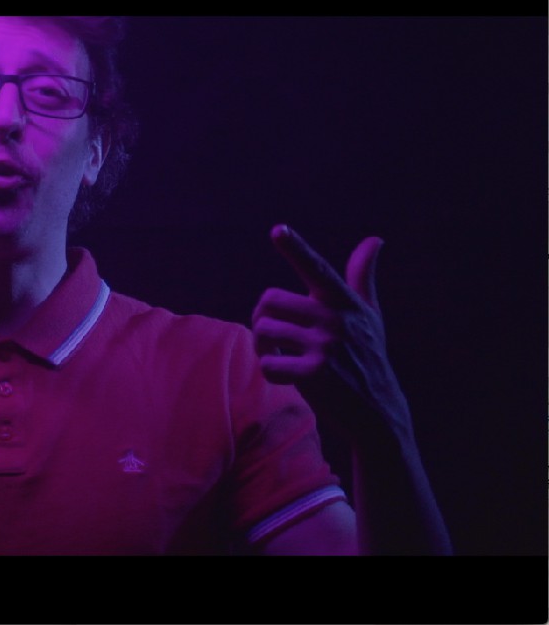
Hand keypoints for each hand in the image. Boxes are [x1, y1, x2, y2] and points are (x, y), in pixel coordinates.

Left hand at [251, 225, 411, 441]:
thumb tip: (375, 239)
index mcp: (344, 302)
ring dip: (263, 346)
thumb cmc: (367, 357)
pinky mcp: (315, 373)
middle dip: (262, 318)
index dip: (296, 249)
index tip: (278, 230)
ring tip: (281, 355)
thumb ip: (362, 277)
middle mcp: (336, 319)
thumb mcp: (369, 315)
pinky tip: (288, 376)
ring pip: (263, 330)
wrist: (378, 411)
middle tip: (274, 335)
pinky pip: (267, 363)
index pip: (318, 269)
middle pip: (269, 300)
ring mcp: (326, 346)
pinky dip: (270, 371)